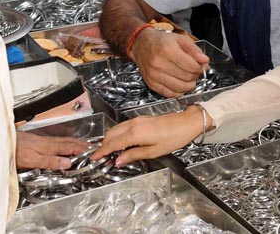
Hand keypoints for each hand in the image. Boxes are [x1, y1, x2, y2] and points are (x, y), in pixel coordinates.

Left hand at [15, 131, 89, 170]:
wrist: (4, 142)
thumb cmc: (16, 151)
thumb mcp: (33, 160)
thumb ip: (50, 161)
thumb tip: (67, 163)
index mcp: (50, 147)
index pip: (70, 147)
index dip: (81, 150)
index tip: (92, 151)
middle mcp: (49, 142)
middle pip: (69, 142)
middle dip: (81, 144)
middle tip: (92, 147)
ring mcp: (45, 141)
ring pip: (64, 141)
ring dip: (75, 143)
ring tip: (83, 145)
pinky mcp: (40, 141)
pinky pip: (58, 141)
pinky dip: (66, 143)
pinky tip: (64, 145)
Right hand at [91, 106, 205, 164]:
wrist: (186, 123)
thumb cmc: (173, 139)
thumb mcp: (153, 152)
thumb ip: (133, 155)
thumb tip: (118, 160)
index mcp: (134, 133)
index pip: (112, 143)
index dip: (101, 151)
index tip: (93, 158)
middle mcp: (133, 124)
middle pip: (111, 134)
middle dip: (104, 145)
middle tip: (101, 156)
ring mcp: (137, 119)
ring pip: (116, 128)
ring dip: (110, 139)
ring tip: (109, 151)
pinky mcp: (141, 118)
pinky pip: (123, 126)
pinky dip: (118, 134)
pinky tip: (121, 142)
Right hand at [129, 29, 209, 97]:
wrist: (141, 45)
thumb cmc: (162, 41)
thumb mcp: (180, 39)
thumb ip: (194, 50)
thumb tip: (205, 61)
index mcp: (168, 50)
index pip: (191, 66)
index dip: (200, 68)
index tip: (201, 66)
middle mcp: (159, 64)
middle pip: (187, 77)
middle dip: (195, 76)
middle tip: (195, 71)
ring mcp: (154, 75)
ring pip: (180, 88)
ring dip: (189, 85)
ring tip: (189, 79)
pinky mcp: (151, 84)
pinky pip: (169, 94)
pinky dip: (178, 91)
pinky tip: (180, 84)